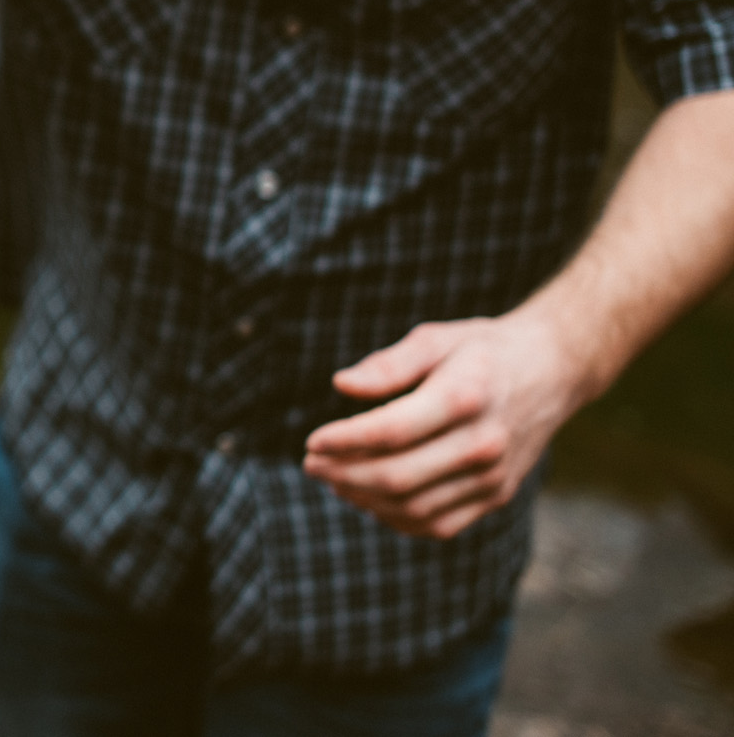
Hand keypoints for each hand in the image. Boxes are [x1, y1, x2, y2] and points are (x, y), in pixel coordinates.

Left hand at [302, 311, 586, 539]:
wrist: (552, 371)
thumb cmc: (481, 350)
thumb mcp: (435, 338)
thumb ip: (388, 363)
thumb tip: (342, 385)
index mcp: (465, 397)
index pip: (392, 430)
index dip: (345, 440)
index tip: (311, 441)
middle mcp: (484, 443)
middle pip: (398, 476)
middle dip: (344, 474)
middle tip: (311, 464)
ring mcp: (493, 477)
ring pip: (414, 507)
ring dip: (363, 499)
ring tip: (332, 479)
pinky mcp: (497, 496)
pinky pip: (438, 525)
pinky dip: (396, 518)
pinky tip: (367, 499)